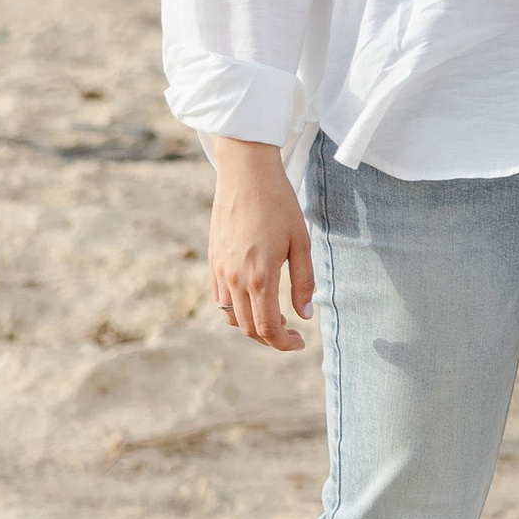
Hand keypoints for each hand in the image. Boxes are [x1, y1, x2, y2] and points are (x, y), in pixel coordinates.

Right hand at [208, 140, 313, 352]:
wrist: (246, 175)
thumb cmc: (279, 205)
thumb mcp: (301, 243)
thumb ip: (303, 282)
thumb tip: (305, 315)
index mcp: (259, 277)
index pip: (267, 328)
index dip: (283, 344)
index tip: (299, 344)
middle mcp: (234, 279)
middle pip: (248, 328)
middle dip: (270, 338)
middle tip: (291, 334)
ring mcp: (220, 271)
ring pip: (231, 316)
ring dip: (253, 325)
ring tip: (276, 317)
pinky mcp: (213, 261)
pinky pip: (221, 298)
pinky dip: (237, 308)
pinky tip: (256, 298)